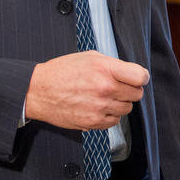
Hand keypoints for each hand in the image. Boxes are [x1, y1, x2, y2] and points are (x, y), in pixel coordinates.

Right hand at [25, 51, 148, 130]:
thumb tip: (132, 74)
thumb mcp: (90, 57)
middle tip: (119, 87)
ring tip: (105, 96)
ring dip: (120, 103)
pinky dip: (110, 116)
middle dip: (130, 90)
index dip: (141, 77)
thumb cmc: (63, 71)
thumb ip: (113, 65)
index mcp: (105, 69)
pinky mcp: (93, 122)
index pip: (140, 77)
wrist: (38, 90)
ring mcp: (99, 107)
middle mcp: (105, 88)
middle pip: (136, 94)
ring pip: (127, 109)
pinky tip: (99, 107)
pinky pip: (114, 121)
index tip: (137, 78)